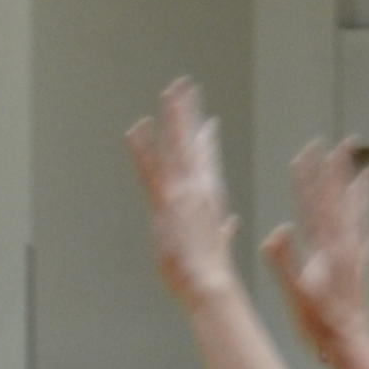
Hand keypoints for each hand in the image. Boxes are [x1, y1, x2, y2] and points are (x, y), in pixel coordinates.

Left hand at [125, 80, 245, 305]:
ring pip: (177, 147)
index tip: (207, 122)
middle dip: (189, 113)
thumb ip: (223, 229)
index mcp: (212, 197)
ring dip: (174, 117)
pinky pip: (152, 170)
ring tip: (170, 91)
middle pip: (192, 143)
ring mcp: (182, 193)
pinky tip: (138, 128)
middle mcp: (199, 188)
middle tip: (185, 86)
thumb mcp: (219, 244)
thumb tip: (230, 222)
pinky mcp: (165, 202)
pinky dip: (144, 148)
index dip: (206, 139)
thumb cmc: (212, 271)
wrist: (209, 282)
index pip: (208, 160)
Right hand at [260, 137, 368, 354]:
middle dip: (340, 170)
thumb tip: (279, 228)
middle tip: (345, 142)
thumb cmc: (321, 324)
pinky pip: (367, 238)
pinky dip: (367, 225)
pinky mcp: (362, 268)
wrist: (352, 344)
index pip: (315, 202)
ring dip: (360, 190)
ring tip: (368, 169)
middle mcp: (345, 246)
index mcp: (326, 248)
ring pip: (359, 214)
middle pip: (341, 199)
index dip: (310, 176)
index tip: (307, 150)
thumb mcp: (296, 293)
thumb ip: (285, 261)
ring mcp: (356, 255)